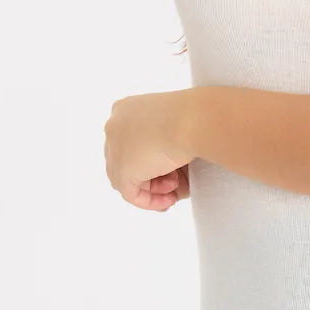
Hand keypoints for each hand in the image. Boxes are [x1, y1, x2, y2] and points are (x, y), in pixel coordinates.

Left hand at [104, 91, 194, 211]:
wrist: (195, 119)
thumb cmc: (194, 117)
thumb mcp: (175, 125)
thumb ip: (164, 143)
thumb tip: (169, 170)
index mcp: (125, 109)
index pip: (129, 142)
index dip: (148, 160)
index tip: (168, 169)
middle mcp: (115, 126)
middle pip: (127, 161)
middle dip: (150, 177)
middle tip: (172, 185)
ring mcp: (115, 148)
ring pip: (127, 178)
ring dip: (153, 188)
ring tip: (175, 189)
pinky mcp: (122, 170)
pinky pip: (131, 193)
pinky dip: (150, 200)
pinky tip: (169, 199)